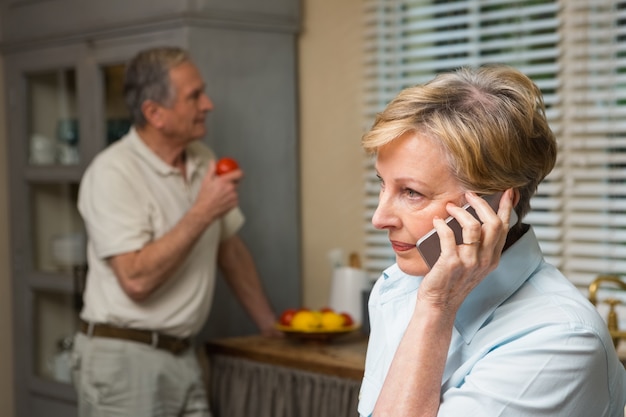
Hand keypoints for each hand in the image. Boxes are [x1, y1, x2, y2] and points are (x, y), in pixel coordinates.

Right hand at [192, 160, 243, 225]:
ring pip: (236, 190)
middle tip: (224, 184)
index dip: (239, 172)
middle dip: (232, 182)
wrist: (205, 211)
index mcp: (224, 181)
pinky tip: (223, 199)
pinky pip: (235, 198)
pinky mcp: (235, 203)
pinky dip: (231, 197)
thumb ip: (211, 170)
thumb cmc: (204, 197)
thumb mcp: (206, 181)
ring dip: (231, 190)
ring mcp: (234, 197)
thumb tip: (213, 162)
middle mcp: (231, 188)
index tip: (237, 172)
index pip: (239, 173)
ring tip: (221, 194)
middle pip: (237, 182)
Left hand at [418, 189, 514, 314]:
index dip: (506, 207)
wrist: (439, 303)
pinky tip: (437, 221)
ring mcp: (469, 262)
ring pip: (474, 227)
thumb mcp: (472, 264)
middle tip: (469, 195)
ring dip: (460, 212)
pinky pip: (448, 235)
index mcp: (492, 258)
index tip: (507, 192)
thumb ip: (477, 245)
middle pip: (493, 223)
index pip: (504, 227)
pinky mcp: (451, 263)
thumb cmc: (452, 281)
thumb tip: (470, 218)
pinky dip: (442, 224)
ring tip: (450, 207)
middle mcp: (484, 260)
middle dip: (482, 204)